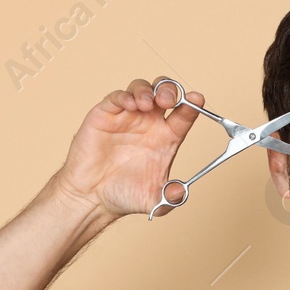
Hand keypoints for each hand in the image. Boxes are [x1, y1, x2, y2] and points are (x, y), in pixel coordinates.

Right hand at [52, 78, 203, 218]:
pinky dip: (125, 96)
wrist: (91, 197)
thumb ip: (170, 197)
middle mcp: (148, 123)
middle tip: (169, 101)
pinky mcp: (105, 115)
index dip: (192, 104)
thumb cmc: (123, 195)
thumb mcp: (154, 200)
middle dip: (170, 90)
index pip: (183, 114)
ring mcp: (127, 117)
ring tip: (147, 104)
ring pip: (142, 89)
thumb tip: (182, 191)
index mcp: (165, 138)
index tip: (198, 99)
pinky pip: (117, 97)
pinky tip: (131, 106)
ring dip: (147, 91)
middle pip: (165, 93)